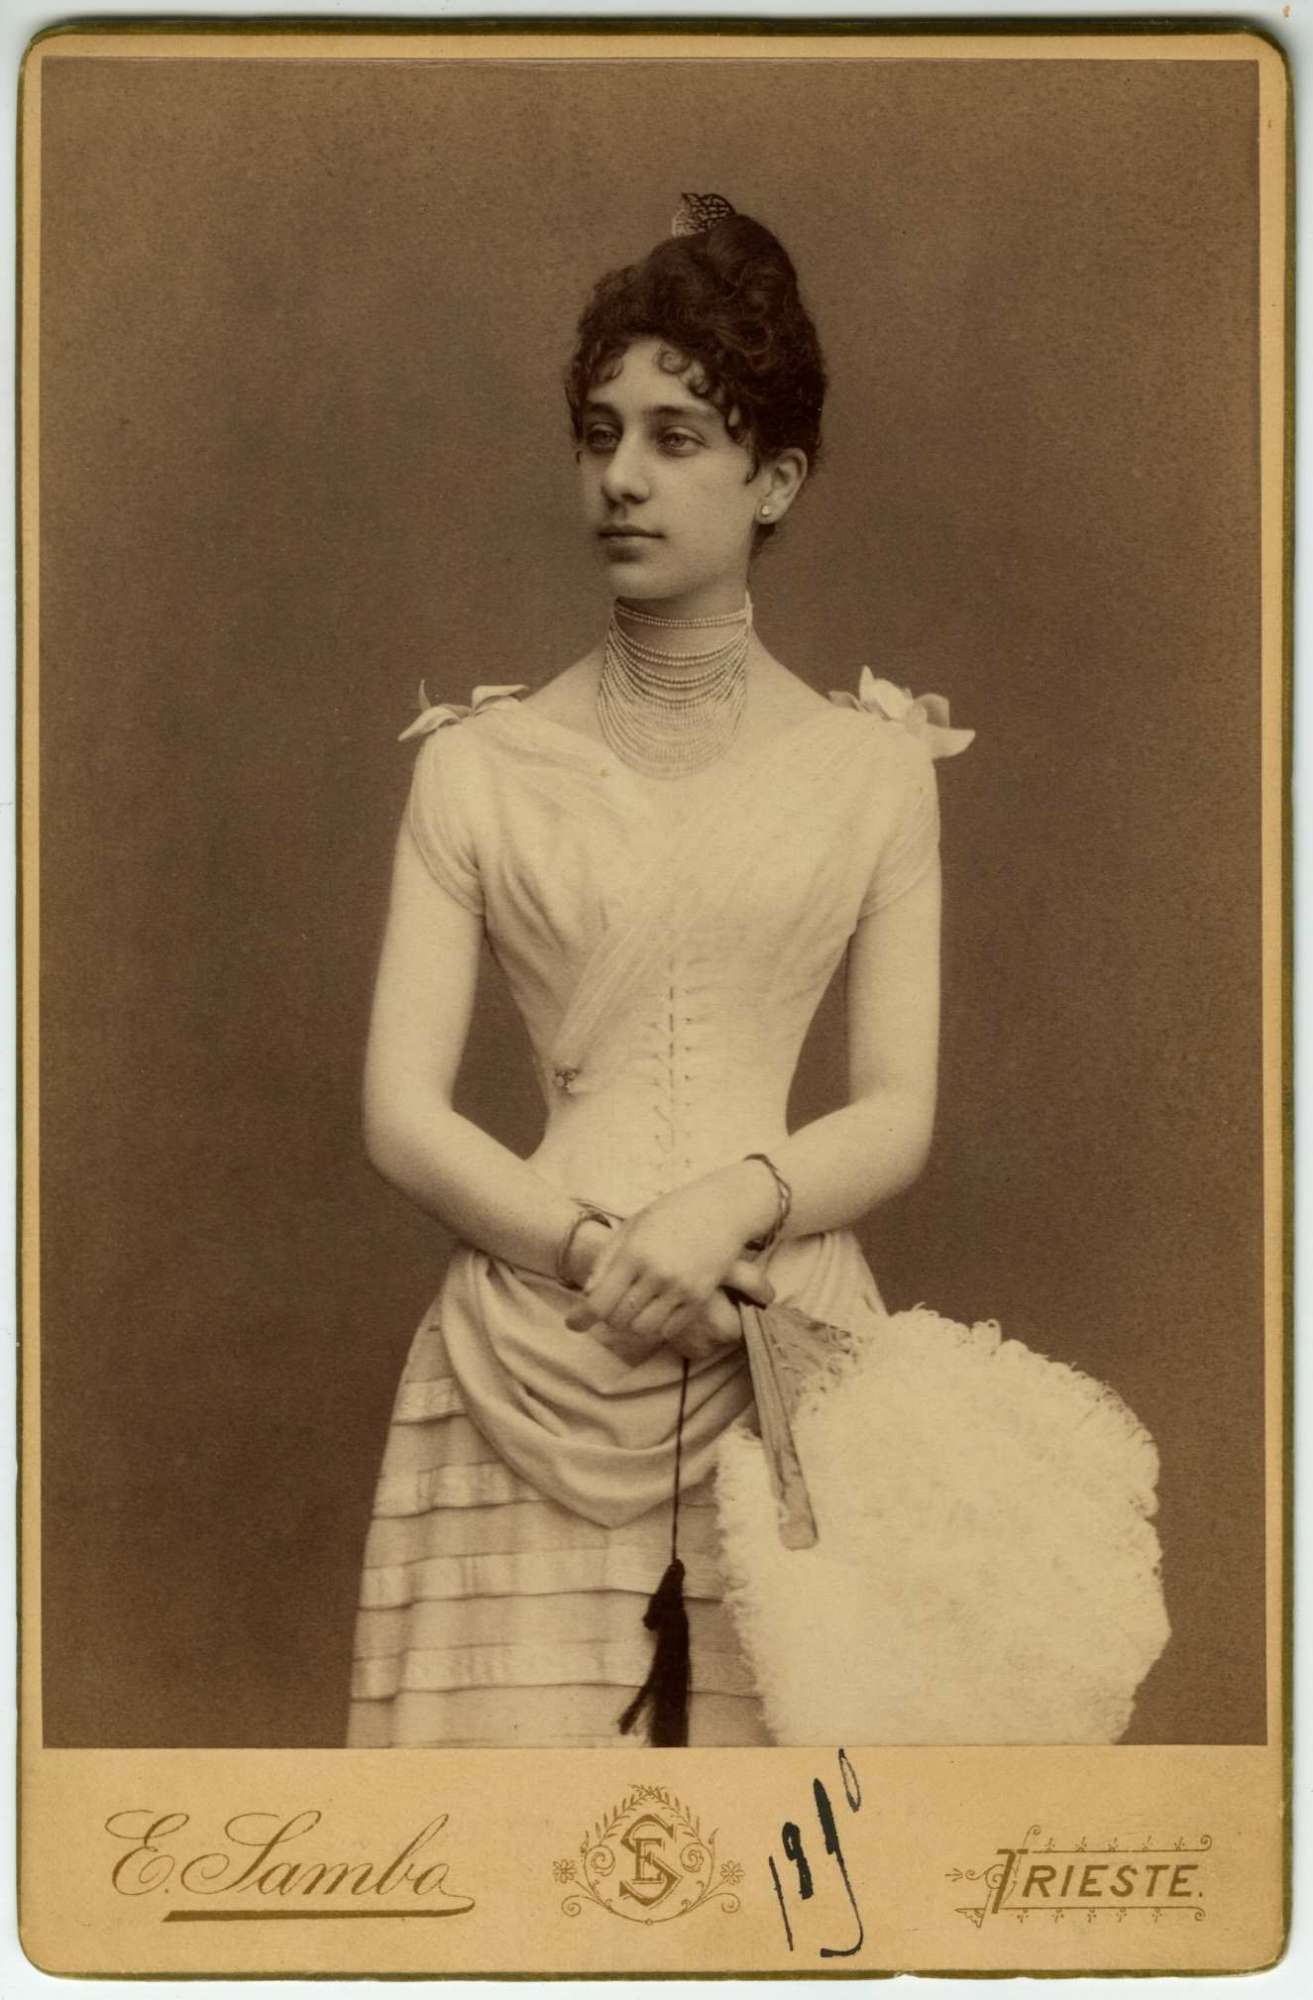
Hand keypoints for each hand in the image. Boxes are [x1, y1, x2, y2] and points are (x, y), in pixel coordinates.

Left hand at [563, 1170, 774, 1357]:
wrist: (724, 1208)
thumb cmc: (673, 1212)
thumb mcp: (633, 1225)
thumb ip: (607, 1259)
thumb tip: (587, 1293)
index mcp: (634, 1253)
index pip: (600, 1301)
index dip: (581, 1318)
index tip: (573, 1324)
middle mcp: (656, 1274)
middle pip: (618, 1320)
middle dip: (609, 1317)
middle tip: (612, 1305)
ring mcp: (680, 1289)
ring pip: (643, 1329)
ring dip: (632, 1324)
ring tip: (634, 1307)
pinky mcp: (700, 1299)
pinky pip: (669, 1330)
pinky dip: (657, 1326)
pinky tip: (657, 1308)